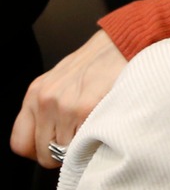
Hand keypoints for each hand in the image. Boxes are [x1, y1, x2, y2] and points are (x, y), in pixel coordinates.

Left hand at [10, 29, 127, 167]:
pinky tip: (106, 124)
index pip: (20, 143)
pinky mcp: (85, 108)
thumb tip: (54, 140)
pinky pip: (85, 143)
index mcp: (36, 93)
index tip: (57, 148)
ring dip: (83, 146)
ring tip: (98, 127)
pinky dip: (97, 140)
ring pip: (67, 152)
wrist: (126, 40)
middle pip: (45, 153)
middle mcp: (45, 100)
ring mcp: (64, 105)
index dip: (40, 151)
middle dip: (65, 153)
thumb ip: (52, 106)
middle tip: (83, 140)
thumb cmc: (100, 60)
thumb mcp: (64, 79)